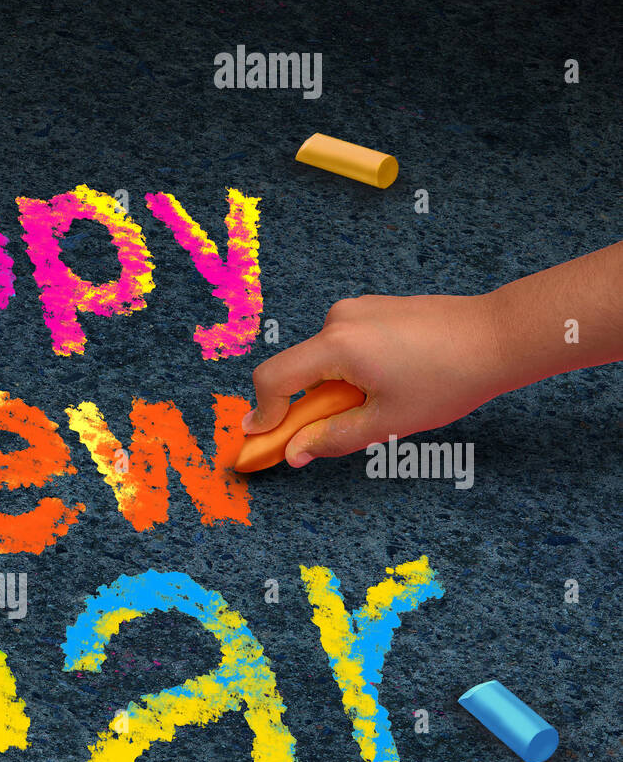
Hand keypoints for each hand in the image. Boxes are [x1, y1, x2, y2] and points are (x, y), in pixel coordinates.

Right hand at [244, 293, 507, 466]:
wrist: (499, 335)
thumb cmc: (449, 378)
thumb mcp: (386, 422)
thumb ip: (331, 438)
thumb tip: (294, 453)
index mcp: (337, 345)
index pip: (273, 378)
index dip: (263, 413)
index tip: (262, 439)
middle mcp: (339, 319)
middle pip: (297, 370)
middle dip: (304, 405)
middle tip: (332, 431)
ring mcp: (357, 308)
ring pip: (321, 360)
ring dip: (331, 389)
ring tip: (377, 403)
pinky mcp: (374, 308)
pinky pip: (342, 346)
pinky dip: (347, 371)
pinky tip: (388, 382)